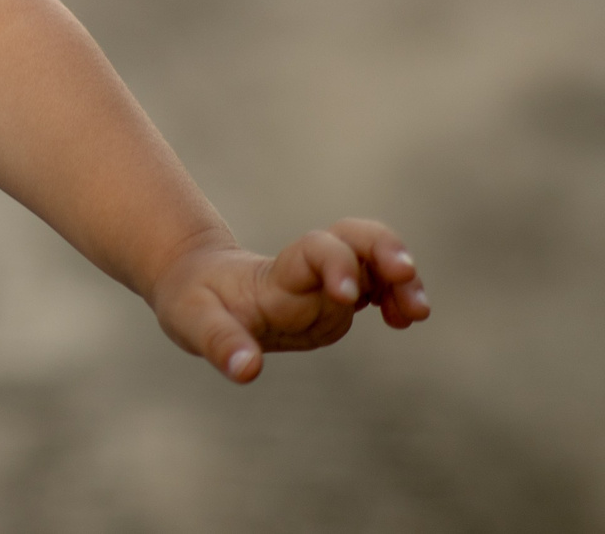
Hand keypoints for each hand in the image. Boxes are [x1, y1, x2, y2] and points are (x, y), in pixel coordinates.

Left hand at [151, 217, 429, 382]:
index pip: (315, 252)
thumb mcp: (193, 323)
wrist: (195, 282)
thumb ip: (221, 343)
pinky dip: (398, 296)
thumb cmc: (193, 302)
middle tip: (405, 274)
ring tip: (416, 312)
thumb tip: (248, 371)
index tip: (345, 291)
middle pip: (356, 239)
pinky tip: (404, 318)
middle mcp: (310, 274)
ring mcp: (327, 282)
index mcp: (278, 276)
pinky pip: (378, 285)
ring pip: (375, 260)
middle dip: (385, 250)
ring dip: (403, 279)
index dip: (336, 262)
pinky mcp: (337, 296)